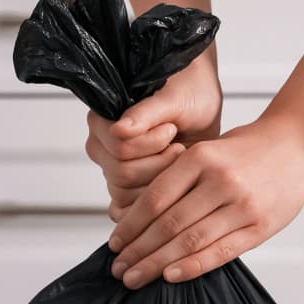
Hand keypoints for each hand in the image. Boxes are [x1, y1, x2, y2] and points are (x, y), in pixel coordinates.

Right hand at [84, 57, 222, 219]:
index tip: (171, 128)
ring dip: (160, 179)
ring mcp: (111, 170)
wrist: (203, 107)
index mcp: (102, 120)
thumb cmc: (188, 94)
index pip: (118, 148)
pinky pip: (127, 209)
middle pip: (122, 174)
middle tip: (178, 147)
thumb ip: (146, 112)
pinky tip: (171, 183)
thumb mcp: (174, 98)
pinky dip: (154, 201)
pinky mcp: (125, 189)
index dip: (151, 143)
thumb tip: (119, 129)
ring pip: (126, 194)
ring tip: (176, 159)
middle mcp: (101, 146)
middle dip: (159, 163)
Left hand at [106, 109, 303, 288]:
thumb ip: (179, 180)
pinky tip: (170, 276)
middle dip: (138, 251)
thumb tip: (140, 220)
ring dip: (157, 263)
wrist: (298, 143)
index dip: (131, 225)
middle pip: (168, 224)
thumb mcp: (208, 150)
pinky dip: (192, 266)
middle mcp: (220, 180)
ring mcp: (242, 205)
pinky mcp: (260, 226)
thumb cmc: (246, 149)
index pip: (155, 199)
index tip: (114, 244)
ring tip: (135, 278)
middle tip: (118, 269)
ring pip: (190, 241)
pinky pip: (221, 252)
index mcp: (201, 157)